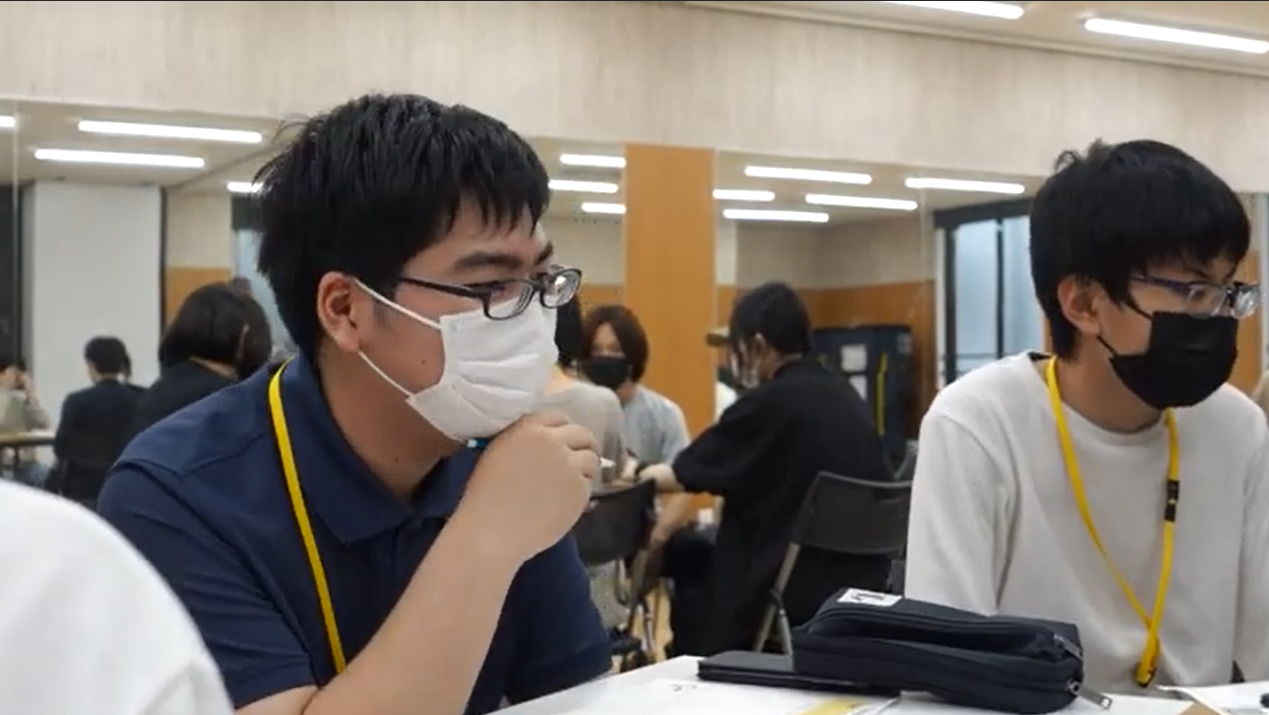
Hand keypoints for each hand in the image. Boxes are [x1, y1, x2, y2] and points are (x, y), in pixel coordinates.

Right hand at [454, 411, 599, 564]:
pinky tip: (563, 502)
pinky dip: (581, 491)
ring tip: (569, 484)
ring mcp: (569, 465)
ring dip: (584, 469)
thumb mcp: (498, 452)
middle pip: (582, 435)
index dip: (562, 431)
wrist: (491, 530)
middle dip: (582, 446)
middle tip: (577, 461)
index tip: (562, 442)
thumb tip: (545, 440)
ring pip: (591, 459)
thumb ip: (524, 440)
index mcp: (529, 428)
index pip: (558, 417)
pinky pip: (588, 484)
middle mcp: (553, 441)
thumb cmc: (484, 496)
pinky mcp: (580, 490)